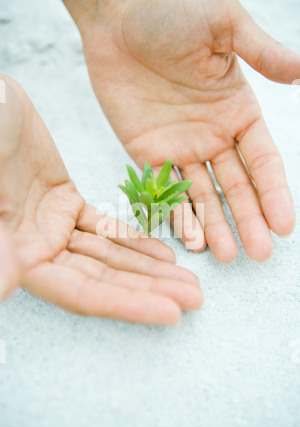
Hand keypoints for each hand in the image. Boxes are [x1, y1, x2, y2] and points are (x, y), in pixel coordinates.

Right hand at [0, 74, 202, 323]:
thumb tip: (3, 286)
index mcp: (19, 254)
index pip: (82, 292)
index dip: (127, 305)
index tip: (171, 314)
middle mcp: (38, 250)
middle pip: (105, 279)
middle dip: (151, 289)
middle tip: (196, 299)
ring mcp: (53, 229)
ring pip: (111, 255)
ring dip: (151, 269)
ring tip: (190, 281)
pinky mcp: (66, 205)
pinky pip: (106, 228)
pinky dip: (135, 240)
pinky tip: (165, 254)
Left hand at [64, 0, 298, 261]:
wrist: (117, 15)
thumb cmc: (171, 12)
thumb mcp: (223, 25)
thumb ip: (261, 52)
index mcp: (238, 110)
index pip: (263, 161)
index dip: (274, 194)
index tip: (284, 225)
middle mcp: (213, 135)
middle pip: (236, 187)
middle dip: (248, 220)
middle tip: (258, 254)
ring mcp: (180, 147)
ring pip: (202, 195)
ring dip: (215, 226)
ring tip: (225, 256)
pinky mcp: (147, 152)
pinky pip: (164, 189)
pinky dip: (177, 214)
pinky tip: (189, 238)